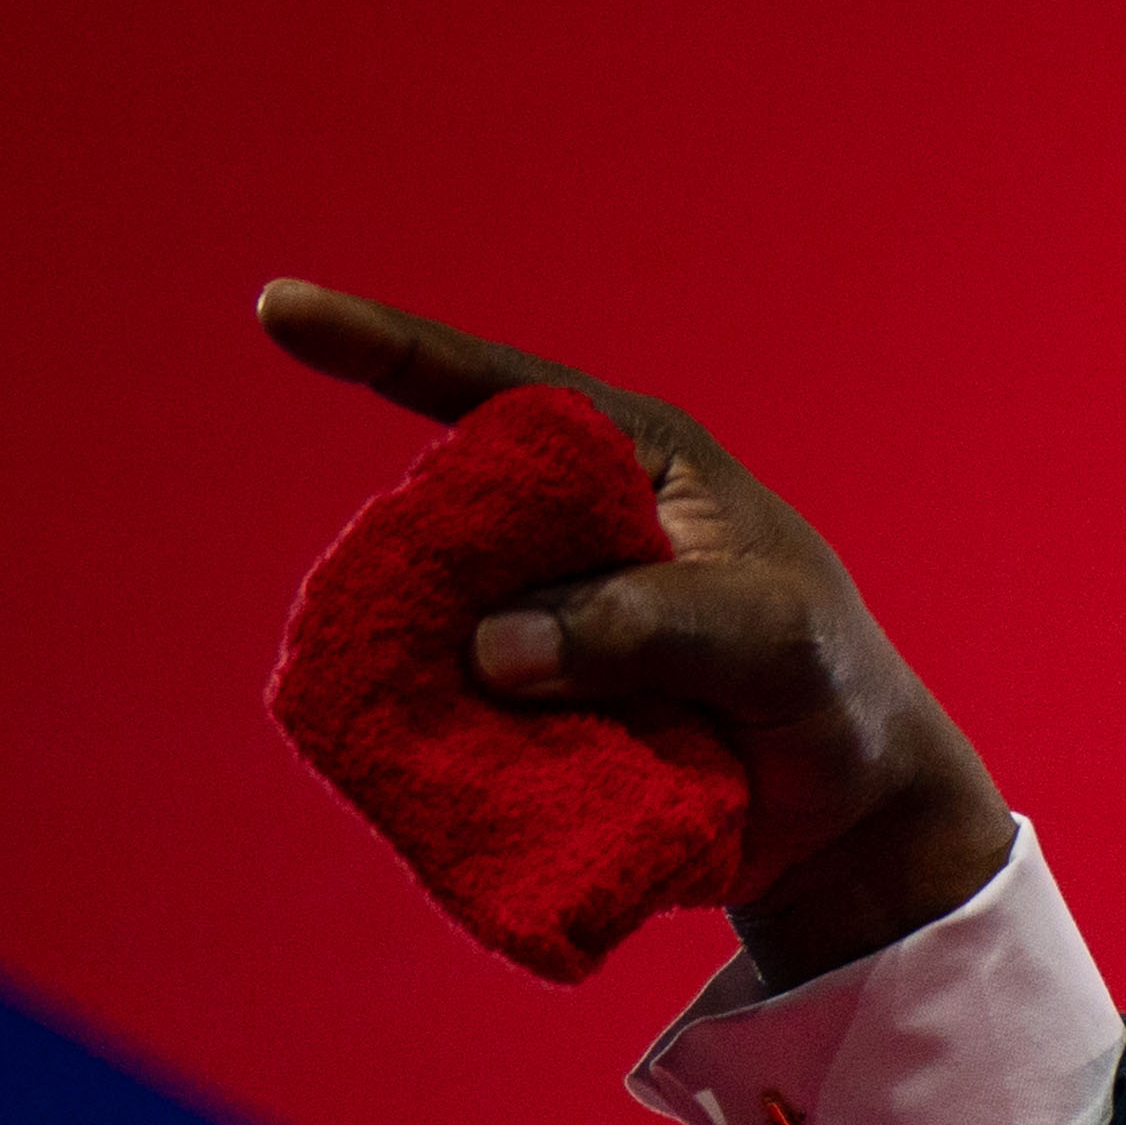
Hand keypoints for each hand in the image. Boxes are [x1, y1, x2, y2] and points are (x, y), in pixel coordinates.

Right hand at [258, 282, 1014, 986]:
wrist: (846, 813)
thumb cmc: (829, 690)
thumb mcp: (773, 642)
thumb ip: (650, 626)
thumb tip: (491, 645)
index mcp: (636, 458)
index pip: (497, 388)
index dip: (383, 347)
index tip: (278, 311)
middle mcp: (570, 521)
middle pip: (444, 514)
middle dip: (413, 567)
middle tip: (463, 646)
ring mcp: (539, 609)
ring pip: (434, 615)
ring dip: (429, 665)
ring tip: (513, 725)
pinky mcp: (524, 695)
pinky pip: (450, 701)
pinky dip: (445, 729)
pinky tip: (460, 762)